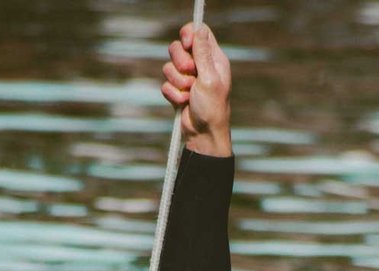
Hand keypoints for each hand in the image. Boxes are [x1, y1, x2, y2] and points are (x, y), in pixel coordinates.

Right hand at [163, 22, 231, 156]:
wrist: (204, 134)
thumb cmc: (212, 107)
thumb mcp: (209, 77)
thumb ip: (202, 53)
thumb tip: (199, 28)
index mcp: (213, 58)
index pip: (198, 31)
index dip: (188, 34)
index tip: (186, 44)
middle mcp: (200, 65)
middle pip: (178, 46)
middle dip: (180, 62)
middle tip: (191, 74)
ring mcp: (187, 77)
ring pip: (169, 66)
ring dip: (177, 82)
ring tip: (189, 94)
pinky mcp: (177, 90)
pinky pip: (165, 84)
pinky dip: (173, 95)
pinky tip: (184, 103)